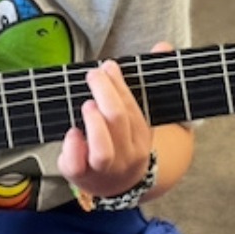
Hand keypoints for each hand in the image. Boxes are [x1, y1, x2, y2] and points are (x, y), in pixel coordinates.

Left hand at [57, 43, 172, 198]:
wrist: (118, 187)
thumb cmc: (123, 142)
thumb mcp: (137, 118)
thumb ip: (145, 82)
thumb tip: (163, 46)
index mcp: (142, 136)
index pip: (133, 108)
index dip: (120, 85)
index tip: (108, 66)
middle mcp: (127, 153)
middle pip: (119, 121)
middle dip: (105, 93)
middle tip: (93, 75)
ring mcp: (104, 168)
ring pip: (103, 150)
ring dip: (94, 124)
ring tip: (86, 105)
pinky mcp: (82, 176)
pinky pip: (76, 165)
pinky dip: (72, 147)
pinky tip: (71, 132)